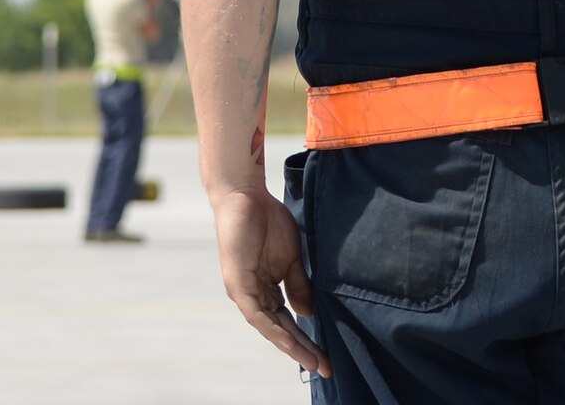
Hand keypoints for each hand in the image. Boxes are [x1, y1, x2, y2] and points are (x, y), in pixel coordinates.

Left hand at [211, 185, 328, 378]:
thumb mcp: (291, 258)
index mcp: (265, 290)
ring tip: (312, 361)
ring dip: (291, 346)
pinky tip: (290, 341)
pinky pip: (258, 314)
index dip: (305, 339)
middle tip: (324, 368)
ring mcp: (244, 293)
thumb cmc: (267, 221)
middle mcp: (253, 297)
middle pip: (280, 330)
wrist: (246, 196)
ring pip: (269, 328)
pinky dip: (274, 329)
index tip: (325, 356)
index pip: (287, 321)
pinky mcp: (239, 285)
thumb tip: (308, 315)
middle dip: (302, 350)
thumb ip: (299, 286)